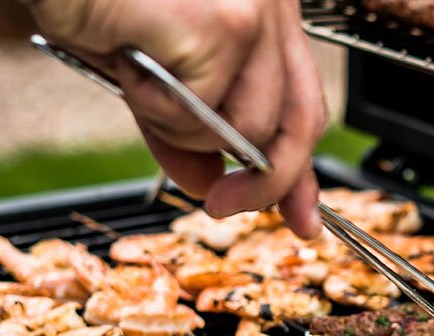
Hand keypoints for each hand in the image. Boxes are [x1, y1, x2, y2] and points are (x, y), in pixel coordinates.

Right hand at [27, 0, 326, 237]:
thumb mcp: (152, 72)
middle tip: (222, 204)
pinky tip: (129, 60)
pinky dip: (155, 108)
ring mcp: (253, 16)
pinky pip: (201, 117)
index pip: (304, 102)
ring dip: (182, 129)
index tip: (301, 216)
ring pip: (245, 129)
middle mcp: (272, 7)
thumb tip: (206, 182)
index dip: (302, 169)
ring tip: (139, 78)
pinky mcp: (222, 30)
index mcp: (264, 12)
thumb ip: (187, 126)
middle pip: (298, 122)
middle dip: (265, 184)